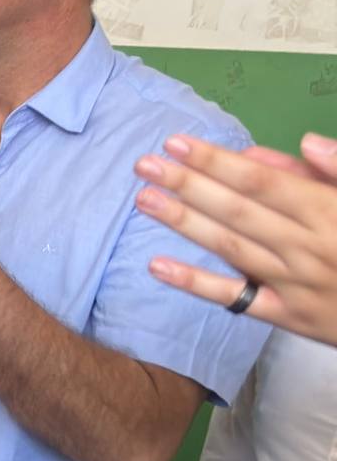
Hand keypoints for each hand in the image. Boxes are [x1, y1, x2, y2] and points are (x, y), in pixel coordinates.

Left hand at [138, 131, 336, 345]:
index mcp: (332, 213)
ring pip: (232, 248)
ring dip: (184, 223)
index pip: (263, 182)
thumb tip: (305, 144)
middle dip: (189, 185)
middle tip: (143, 164)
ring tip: (144, 199)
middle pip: (238, 211)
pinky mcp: (290, 317)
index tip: (178, 143)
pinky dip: (195, 283)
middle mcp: (310, 247)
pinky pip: (236, 299)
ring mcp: (297, 284)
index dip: (218, 162)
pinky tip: (156, 265)